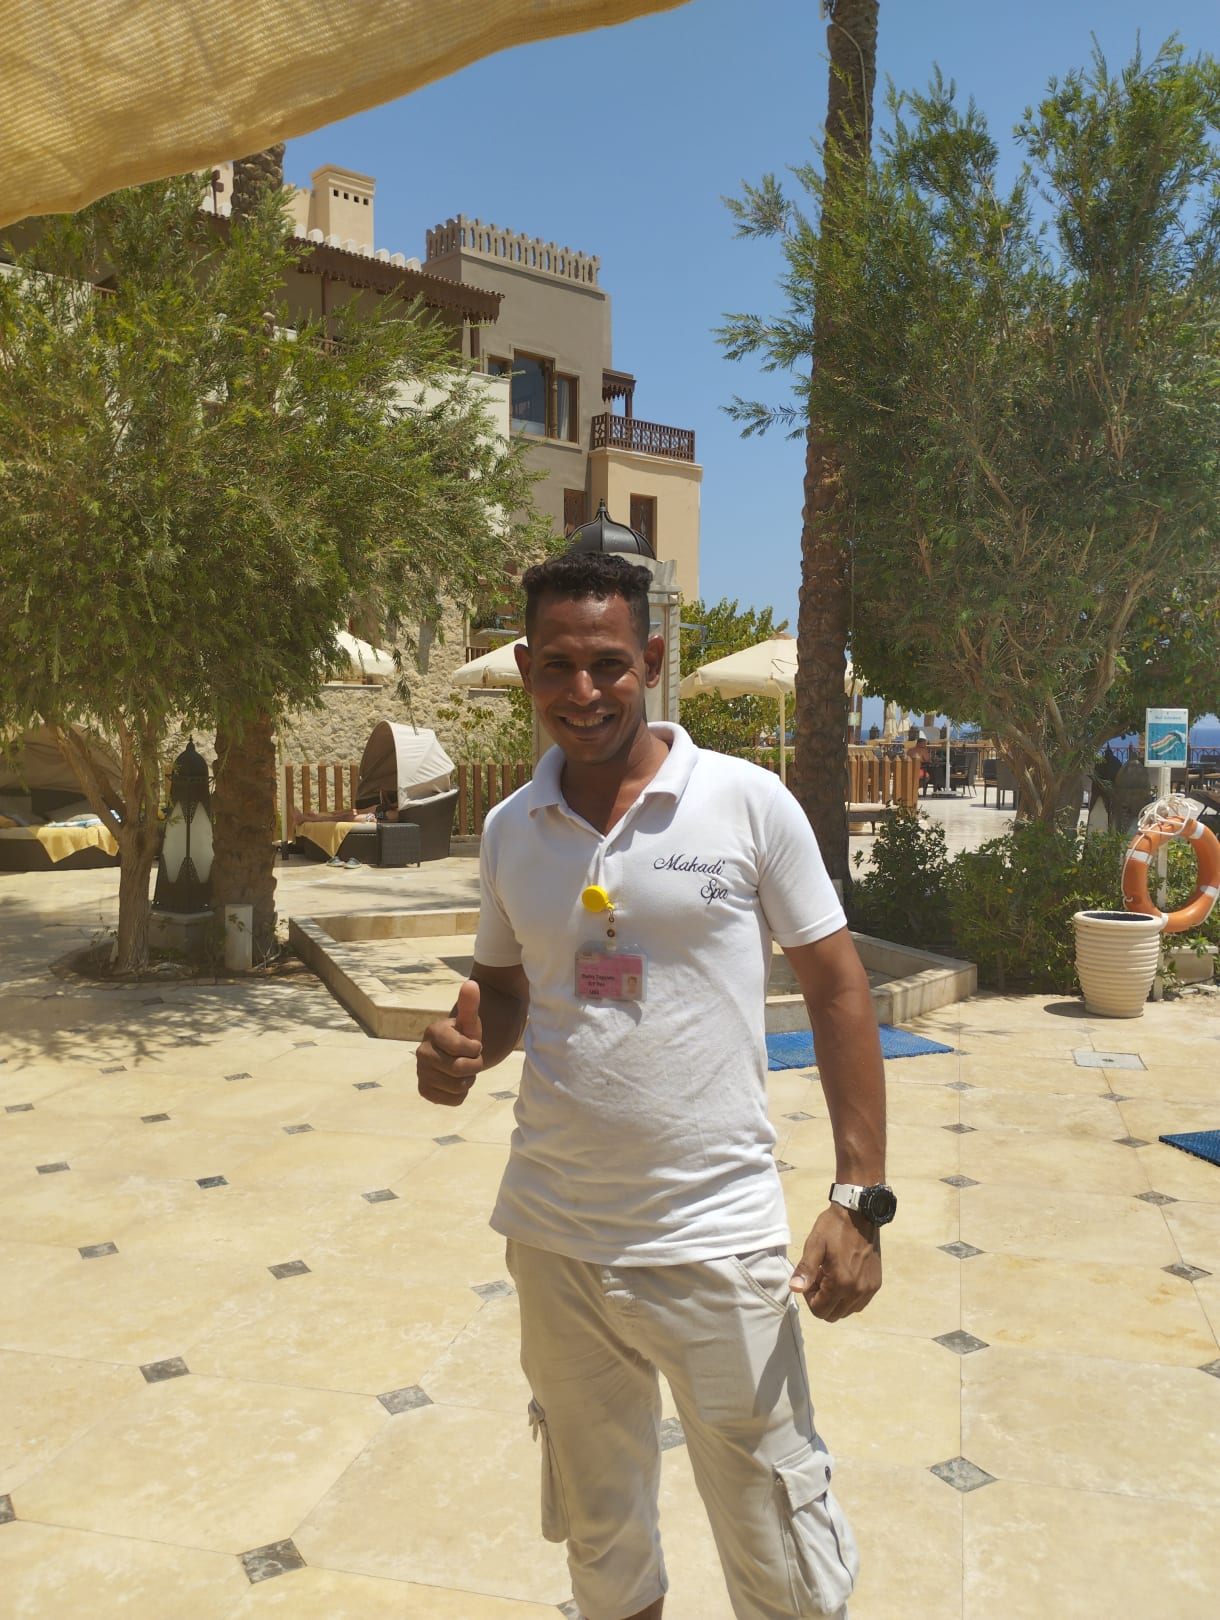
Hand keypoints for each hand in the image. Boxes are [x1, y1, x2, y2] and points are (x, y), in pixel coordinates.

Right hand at [416, 979, 482, 1106]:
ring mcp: (421, 1072)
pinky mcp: (424, 1090)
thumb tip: (471, 984)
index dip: (476, 1049)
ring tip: (463, 1069)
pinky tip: (457, 1082)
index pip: (464, 1048)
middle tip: (471, 1059)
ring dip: (468, 1080)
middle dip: (473, 1066)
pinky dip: (461, 1094)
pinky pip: (453, 1100)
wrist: (456, 1054)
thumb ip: (470, 1004)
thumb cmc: (465, 1035)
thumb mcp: (471, 1021)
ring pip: (458, 1086)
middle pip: (459, 1069)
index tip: (475, 1045)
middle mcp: (422, 1052)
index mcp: (433, 1032)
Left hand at [789, 1203, 881, 1321]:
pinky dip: (848, 1296)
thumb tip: (795, 1289)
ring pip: (846, 1311)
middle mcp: (858, 1291)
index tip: (810, 1279)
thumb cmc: (834, 1228)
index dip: (810, 1298)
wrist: (860, 1214)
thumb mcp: (815, 1245)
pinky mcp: (876, 1284)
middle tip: (820, 1277)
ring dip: (835, 1299)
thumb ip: (806, 1270)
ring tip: (832, 1275)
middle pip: (833, 1315)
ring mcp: (869, 1289)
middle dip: (822, 1300)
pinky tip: (844, 1275)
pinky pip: (858, 1303)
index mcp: (841, 1283)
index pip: (820, 1311)